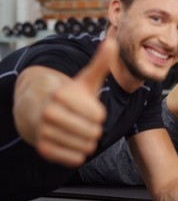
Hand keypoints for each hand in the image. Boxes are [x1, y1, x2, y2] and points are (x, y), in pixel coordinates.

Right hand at [36, 37, 117, 166]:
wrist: (40, 111)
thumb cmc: (70, 96)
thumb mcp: (85, 79)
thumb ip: (100, 63)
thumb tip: (113, 42)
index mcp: (61, 95)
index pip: (98, 115)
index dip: (98, 114)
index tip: (88, 108)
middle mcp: (48, 112)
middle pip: (93, 132)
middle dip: (95, 129)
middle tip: (85, 123)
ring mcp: (43, 131)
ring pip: (85, 146)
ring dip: (88, 142)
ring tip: (80, 132)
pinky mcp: (43, 149)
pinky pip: (74, 158)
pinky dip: (79, 154)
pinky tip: (74, 143)